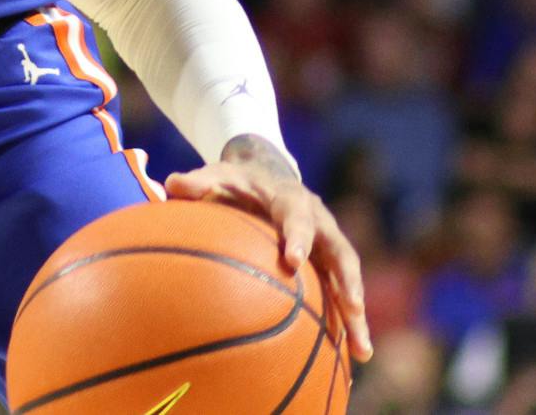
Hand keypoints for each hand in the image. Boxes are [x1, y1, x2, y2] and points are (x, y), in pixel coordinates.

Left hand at [164, 134, 371, 361]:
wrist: (264, 176)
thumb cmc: (235, 182)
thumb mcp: (216, 176)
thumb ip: (198, 182)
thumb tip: (173, 185)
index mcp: (292, 200)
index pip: (297, 218)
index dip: (297, 238)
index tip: (292, 261)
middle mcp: (320, 223)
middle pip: (341, 253)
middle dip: (348, 282)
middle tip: (352, 308)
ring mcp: (328, 245)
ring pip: (348, 280)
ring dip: (356, 315)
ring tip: (362, 353)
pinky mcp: (328, 265)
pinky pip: (341, 294)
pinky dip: (346, 323)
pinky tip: (348, 359)